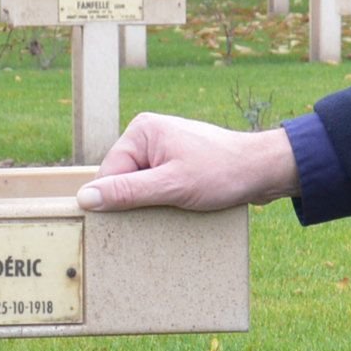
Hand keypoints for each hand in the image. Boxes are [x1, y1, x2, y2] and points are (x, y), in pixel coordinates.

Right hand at [76, 113, 299, 211]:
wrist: (265, 170)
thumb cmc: (223, 172)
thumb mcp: (171, 186)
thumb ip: (127, 192)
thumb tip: (85, 198)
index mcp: (142, 131)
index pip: (109, 173)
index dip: (118, 200)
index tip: (134, 219)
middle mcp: (149, 135)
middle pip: (123, 180)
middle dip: (137, 202)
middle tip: (160, 214)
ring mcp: (165, 149)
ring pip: (141, 186)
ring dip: (152, 204)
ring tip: (173, 210)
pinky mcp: (178, 162)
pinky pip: (158, 186)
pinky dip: (165, 201)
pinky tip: (179, 209)